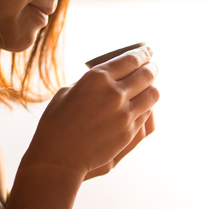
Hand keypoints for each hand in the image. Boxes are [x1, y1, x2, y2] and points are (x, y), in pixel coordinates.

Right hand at [23, 46, 158, 175]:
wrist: (58, 158)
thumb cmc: (56, 122)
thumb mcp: (68, 92)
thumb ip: (92, 82)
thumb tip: (109, 76)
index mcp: (97, 78)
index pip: (131, 59)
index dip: (144, 53)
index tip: (149, 51)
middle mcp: (114, 93)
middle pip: (147, 74)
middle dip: (152, 68)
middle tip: (152, 66)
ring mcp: (124, 114)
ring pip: (152, 94)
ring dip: (152, 87)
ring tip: (150, 85)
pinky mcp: (129, 131)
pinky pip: (147, 113)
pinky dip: (147, 106)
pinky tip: (143, 104)